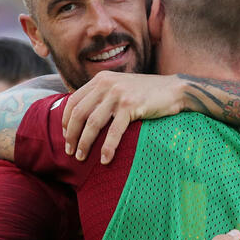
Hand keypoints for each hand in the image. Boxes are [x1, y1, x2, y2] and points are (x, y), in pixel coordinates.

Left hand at [62, 71, 186, 163]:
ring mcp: (118, 94)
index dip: (65, 121)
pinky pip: (114, 131)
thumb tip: (82, 116)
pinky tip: (105, 160)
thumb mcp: (119, 86)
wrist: (173, 89)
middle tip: (69, 151)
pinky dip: (107, 147)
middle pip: (79, 113)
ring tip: (81, 157)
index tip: (65, 136)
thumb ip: (102, 95)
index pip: (73, 101)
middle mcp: (106, 84)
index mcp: (100, 79)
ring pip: (93, 123)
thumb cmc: (146, 93)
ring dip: (84, 143)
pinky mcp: (131, 106)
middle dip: (71, 135)